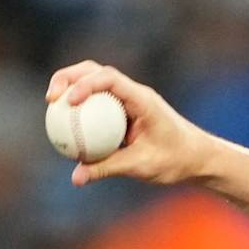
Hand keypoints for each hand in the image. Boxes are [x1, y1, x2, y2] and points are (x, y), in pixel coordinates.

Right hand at [46, 61, 215, 187]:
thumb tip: (75, 177)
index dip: (85, 84)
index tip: (67, 101)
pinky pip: (99, 104)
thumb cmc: (176, 161)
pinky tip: (65, 124)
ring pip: (95, 83)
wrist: (198, 159)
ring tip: (51, 105)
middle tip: (50, 99)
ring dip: (72, 88)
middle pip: (95, 71)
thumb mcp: (141, 166)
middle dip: (69, 78)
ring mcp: (129, 100)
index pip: (109, 79)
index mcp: (142, 99)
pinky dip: (81, 108)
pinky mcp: (125, 111)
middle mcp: (135, 94)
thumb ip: (107, 168)